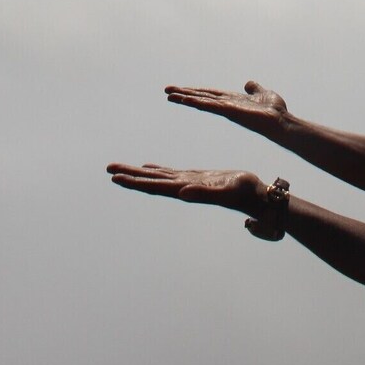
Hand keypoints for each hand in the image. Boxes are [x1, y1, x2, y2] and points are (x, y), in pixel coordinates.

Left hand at [106, 163, 263, 215]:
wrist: (256, 196)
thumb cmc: (243, 193)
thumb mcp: (223, 191)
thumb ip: (203, 193)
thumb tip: (182, 193)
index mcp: (185, 190)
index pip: (154, 186)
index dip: (135, 182)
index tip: (115, 177)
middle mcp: (183, 188)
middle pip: (151, 182)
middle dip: (130, 176)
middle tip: (108, 169)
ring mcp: (188, 183)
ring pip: (158, 177)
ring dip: (139, 173)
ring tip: (121, 168)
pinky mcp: (197, 178)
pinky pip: (171, 173)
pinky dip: (157, 170)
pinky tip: (149, 168)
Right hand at [165, 81, 287, 137]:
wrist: (281, 122)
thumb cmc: (274, 111)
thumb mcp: (263, 94)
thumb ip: (255, 89)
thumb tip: (249, 83)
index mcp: (232, 100)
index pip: (209, 94)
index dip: (195, 91)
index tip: (181, 89)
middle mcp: (226, 105)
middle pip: (201, 97)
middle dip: (184, 94)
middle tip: (167, 91)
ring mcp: (227, 109)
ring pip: (202, 102)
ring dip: (185, 98)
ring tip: (170, 95)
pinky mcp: (230, 111)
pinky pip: (210, 105)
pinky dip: (197, 102)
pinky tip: (185, 100)